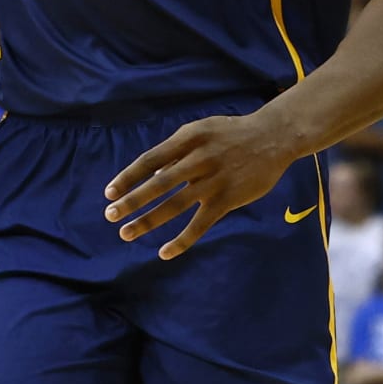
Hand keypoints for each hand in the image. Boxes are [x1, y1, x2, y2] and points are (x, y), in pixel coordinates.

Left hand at [103, 109, 296, 259]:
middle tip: (110, 215)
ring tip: (126, 232)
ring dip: (147, 221)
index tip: (109, 193)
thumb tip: (152, 177)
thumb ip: (176, 152)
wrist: (273, 137)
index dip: (127, 177)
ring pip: (174, 205)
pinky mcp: (228, 199)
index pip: (149, 160)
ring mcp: (214, 180)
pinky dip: (181, 240)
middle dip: (131, 201)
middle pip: (157, 184)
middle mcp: (198, 158)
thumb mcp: (201, 131)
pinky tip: (164, 252)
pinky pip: (200, 224)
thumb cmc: (231, 134)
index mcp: (187, 138)